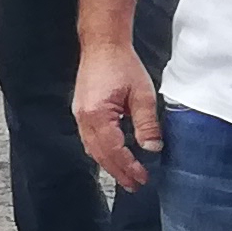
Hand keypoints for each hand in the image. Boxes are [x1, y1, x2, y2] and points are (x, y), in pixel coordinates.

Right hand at [71, 37, 164, 191]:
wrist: (102, 45)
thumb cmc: (121, 64)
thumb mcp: (142, 95)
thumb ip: (146, 124)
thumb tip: (152, 147)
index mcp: (97, 115)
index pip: (114, 150)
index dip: (129, 167)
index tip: (142, 178)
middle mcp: (84, 118)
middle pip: (100, 155)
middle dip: (118, 172)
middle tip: (134, 185)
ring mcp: (80, 115)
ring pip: (92, 149)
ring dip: (109, 165)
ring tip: (125, 176)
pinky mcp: (82, 112)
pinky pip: (89, 139)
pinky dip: (101, 152)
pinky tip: (112, 156)